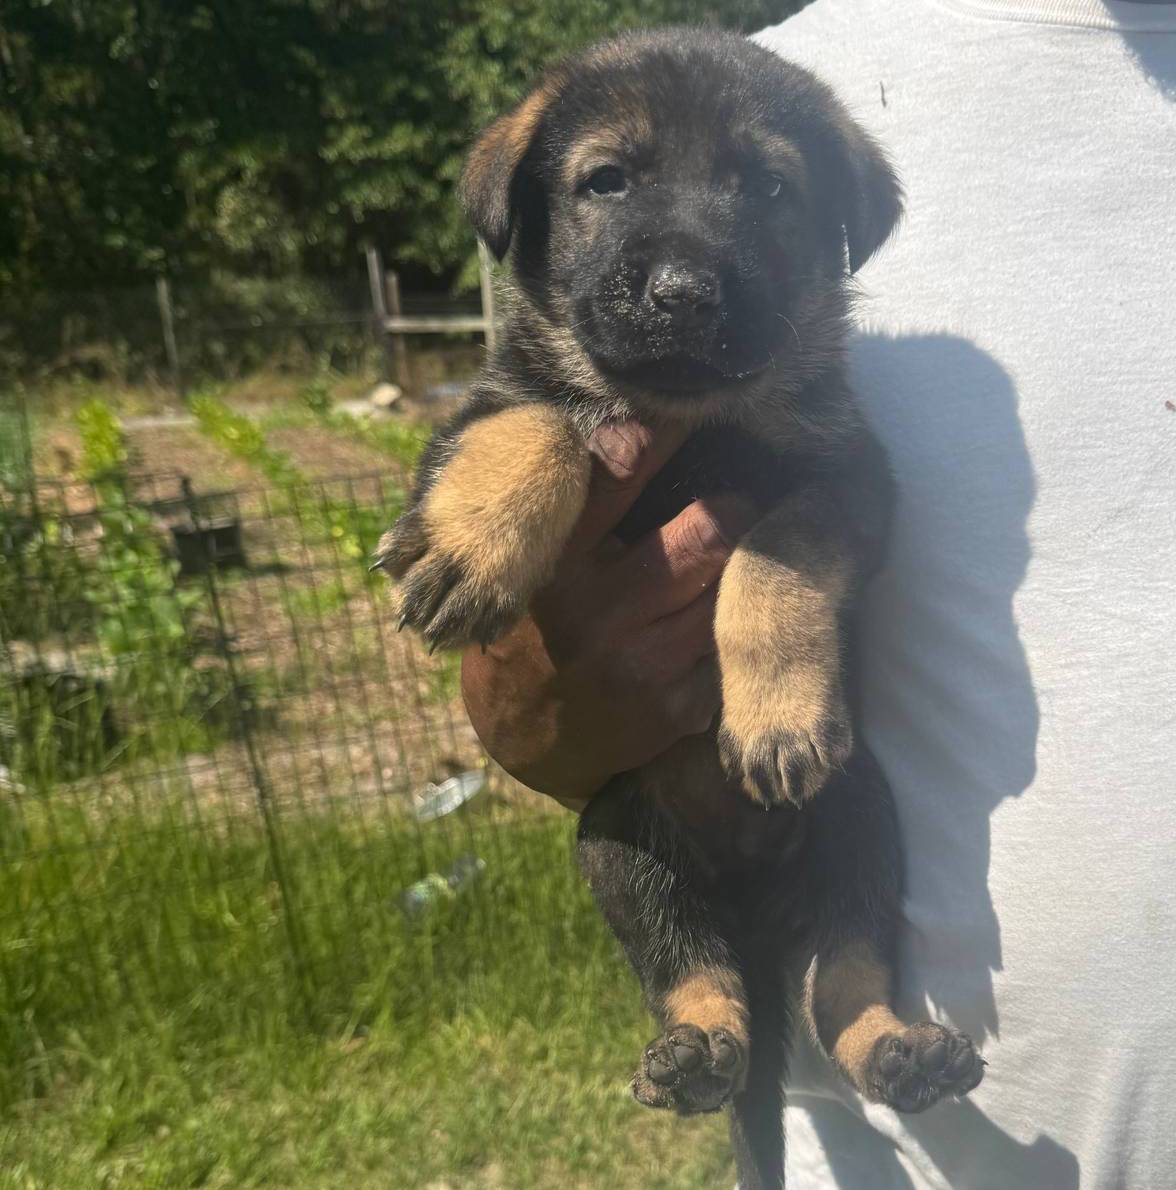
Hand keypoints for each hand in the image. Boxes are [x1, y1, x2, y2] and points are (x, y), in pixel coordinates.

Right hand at [460, 421, 756, 809]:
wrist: (519, 737)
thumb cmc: (528, 631)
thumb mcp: (529, 570)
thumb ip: (569, 518)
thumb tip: (624, 435)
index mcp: (556, 568)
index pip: (616, 482)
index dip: (663, 438)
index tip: (692, 410)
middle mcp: (599, 614)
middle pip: (704, 537)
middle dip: (736, 509)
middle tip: (747, 499)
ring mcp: (642, 665)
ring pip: (727, 593)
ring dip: (744, 568)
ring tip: (751, 549)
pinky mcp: (674, 708)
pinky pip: (727, 650)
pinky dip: (730, 629)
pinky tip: (729, 619)